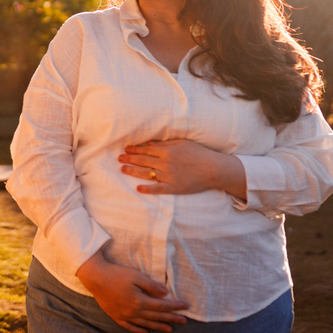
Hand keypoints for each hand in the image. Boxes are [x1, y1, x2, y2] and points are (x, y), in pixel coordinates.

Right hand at [75, 252, 188, 332]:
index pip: (162, 306)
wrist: (95, 277)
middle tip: (184, 321)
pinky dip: (138, 330)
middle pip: (156, 317)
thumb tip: (165, 294)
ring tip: (170, 329)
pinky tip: (145, 332)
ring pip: (145, 324)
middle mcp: (133, 311)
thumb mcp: (136, 275)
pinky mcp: (116, 316)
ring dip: (159, 327)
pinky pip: (130, 327)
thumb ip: (151, 286)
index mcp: (140, 301)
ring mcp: (124, 315)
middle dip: (172, 318)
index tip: (186, 307)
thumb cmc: (116, 274)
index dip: (175, 306)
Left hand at [119, 139, 246, 197]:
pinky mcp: (174, 188)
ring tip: (122, 169)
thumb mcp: (182, 143)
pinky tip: (138, 188)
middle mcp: (166, 163)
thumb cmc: (199, 153)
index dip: (135, 149)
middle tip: (119, 158)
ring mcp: (170, 176)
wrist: (214, 169)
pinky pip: (159, 189)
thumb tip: (150, 143)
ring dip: (133, 171)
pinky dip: (148, 189)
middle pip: (144, 160)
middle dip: (130, 158)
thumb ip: (165, 143)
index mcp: (168, 151)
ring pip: (147, 173)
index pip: (147, 149)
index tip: (125, 148)